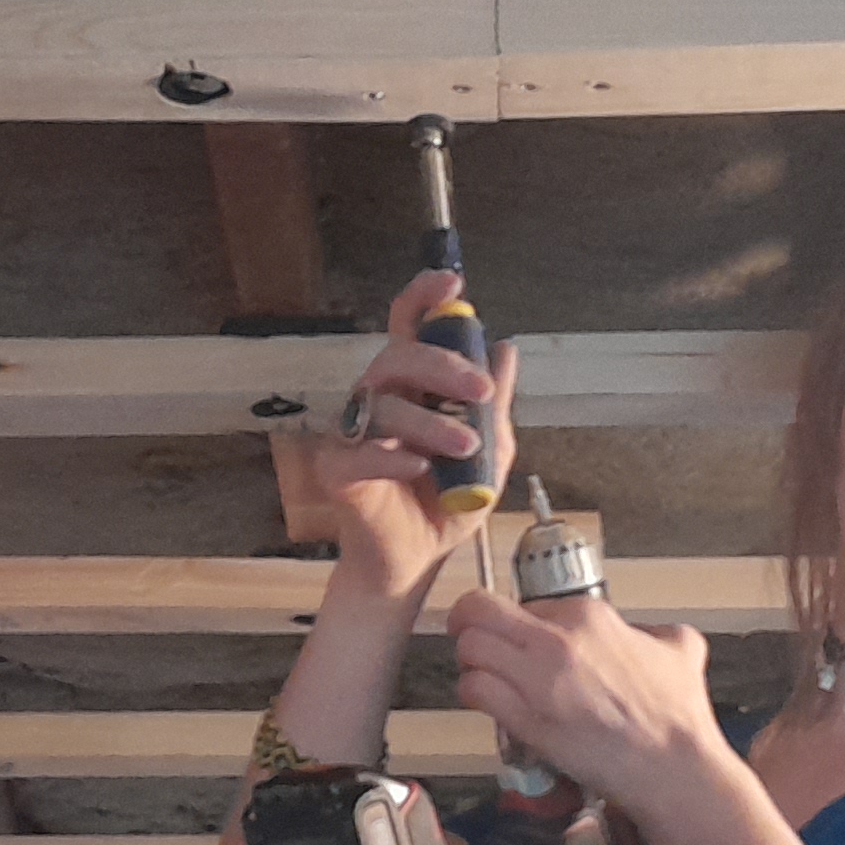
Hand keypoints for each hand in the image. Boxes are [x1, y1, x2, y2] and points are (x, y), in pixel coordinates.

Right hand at [313, 265, 518, 592]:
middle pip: (397, 356)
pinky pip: (360, 452)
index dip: (425, 297)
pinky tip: (419, 469)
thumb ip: (495, 405)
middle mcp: (379, 399)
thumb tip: (506, 349)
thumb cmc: (446, 504)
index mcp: (413, 387)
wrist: (416, 561)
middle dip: (442, 366)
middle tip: (480, 391)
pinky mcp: (337, 470)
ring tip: (465, 449)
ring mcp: (354, 432)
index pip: (409, 326)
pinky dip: (393, 458)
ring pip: (384, 405)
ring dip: (431, 423)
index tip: (453, 283)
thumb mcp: (489, 452)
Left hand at [448, 584, 726, 819]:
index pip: (528, 603)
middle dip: (467, 620)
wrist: (672, 765)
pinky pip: (475, 690)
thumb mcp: (682, 649)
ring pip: (469, 648)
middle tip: (468, 633)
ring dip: (470, 660)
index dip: (521, 620)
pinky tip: (487, 700)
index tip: (523, 636)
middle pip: (479, 611)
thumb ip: (657, 631)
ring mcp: (538, 679)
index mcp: (589, 616)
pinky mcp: (525, 718)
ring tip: (482, 672)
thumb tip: (646, 636)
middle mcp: (556, 641)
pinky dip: (472, 692)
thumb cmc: (677, 715)